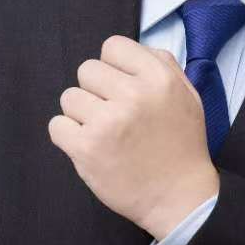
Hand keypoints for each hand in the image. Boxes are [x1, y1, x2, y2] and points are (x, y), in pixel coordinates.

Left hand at [47, 34, 218, 238]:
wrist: (180, 198)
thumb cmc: (181, 147)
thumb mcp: (187, 96)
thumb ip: (163, 65)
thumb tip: (129, 52)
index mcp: (158, 78)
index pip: (112, 47)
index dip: (113, 68)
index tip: (120, 89)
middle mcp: (133, 96)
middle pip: (86, 70)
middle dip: (96, 91)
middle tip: (112, 115)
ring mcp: (107, 122)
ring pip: (69, 97)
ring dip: (81, 115)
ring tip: (103, 133)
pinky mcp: (87, 149)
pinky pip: (57, 126)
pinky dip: (68, 136)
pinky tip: (89, 147)